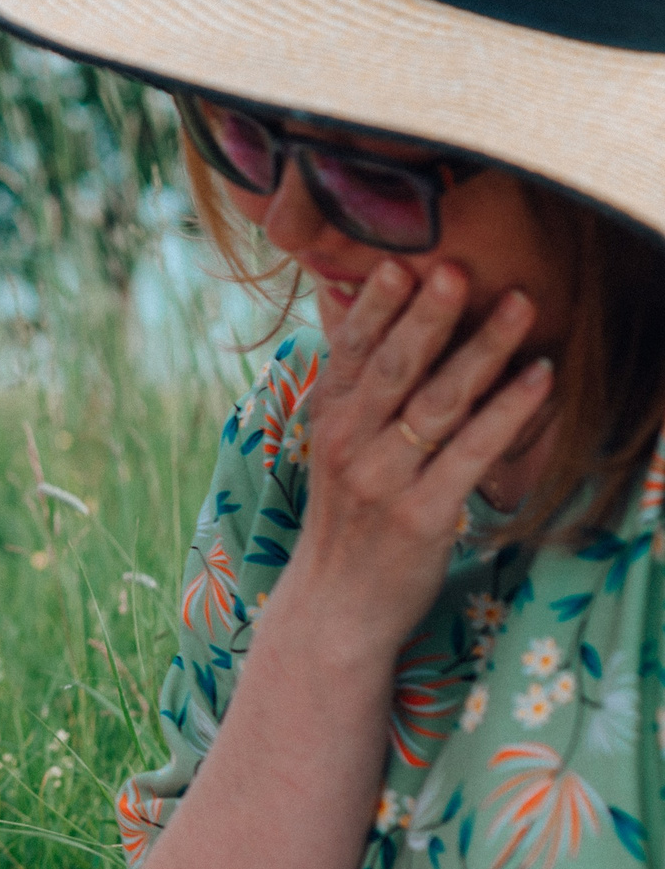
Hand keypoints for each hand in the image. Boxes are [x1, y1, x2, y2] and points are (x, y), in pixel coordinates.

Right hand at [293, 261, 551, 653]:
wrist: (334, 609)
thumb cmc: (348, 522)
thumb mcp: (337, 450)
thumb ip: (356, 392)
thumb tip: (367, 320)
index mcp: (328, 421)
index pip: (349, 351)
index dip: (375, 306)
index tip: (400, 260)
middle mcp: (349, 445)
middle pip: (393, 368)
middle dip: (427, 315)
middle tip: (456, 268)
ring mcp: (384, 481)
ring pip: (438, 404)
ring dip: (483, 350)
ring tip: (520, 305)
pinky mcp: (422, 517)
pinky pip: (473, 454)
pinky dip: (510, 412)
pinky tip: (541, 379)